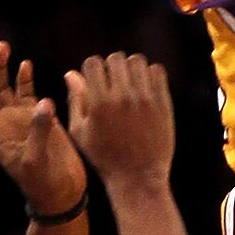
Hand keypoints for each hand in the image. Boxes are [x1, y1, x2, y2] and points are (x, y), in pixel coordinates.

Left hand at [0, 42, 84, 213]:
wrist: (61, 192)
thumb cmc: (43, 183)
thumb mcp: (36, 161)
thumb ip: (38, 131)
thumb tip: (43, 103)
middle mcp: (1, 123)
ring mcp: (18, 117)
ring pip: (3, 86)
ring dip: (0, 67)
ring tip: (2, 46)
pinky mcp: (37, 115)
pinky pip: (25, 91)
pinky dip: (24, 77)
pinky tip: (25, 64)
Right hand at [65, 52, 174, 195]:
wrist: (138, 177)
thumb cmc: (104, 157)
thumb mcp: (81, 133)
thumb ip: (76, 100)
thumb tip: (71, 74)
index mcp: (99, 103)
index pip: (93, 63)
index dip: (91, 69)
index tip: (95, 81)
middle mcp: (123, 96)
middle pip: (116, 57)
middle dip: (111, 67)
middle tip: (112, 82)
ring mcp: (145, 98)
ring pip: (137, 61)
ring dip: (131, 69)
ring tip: (129, 84)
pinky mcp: (162, 103)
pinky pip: (157, 71)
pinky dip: (149, 75)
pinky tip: (143, 88)